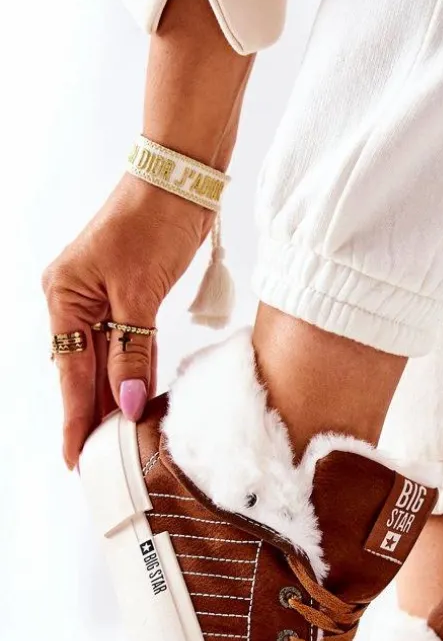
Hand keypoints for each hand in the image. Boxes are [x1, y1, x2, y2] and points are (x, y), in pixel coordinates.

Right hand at [42, 174, 211, 467]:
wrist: (180, 176)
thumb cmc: (153, 221)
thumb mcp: (140, 292)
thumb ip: (132, 351)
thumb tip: (128, 403)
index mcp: (64, 297)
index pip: (72, 375)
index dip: (77, 420)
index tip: (76, 460)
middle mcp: (74, 300)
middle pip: (85, 372)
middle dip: (95, 416)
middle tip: (103, 463)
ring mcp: (100, 297)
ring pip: (106, 361)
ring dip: (115, 397)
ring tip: (122, 442)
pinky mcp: (128, 294)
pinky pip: (127, 344)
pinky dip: (133, 371)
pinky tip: (140, 398)